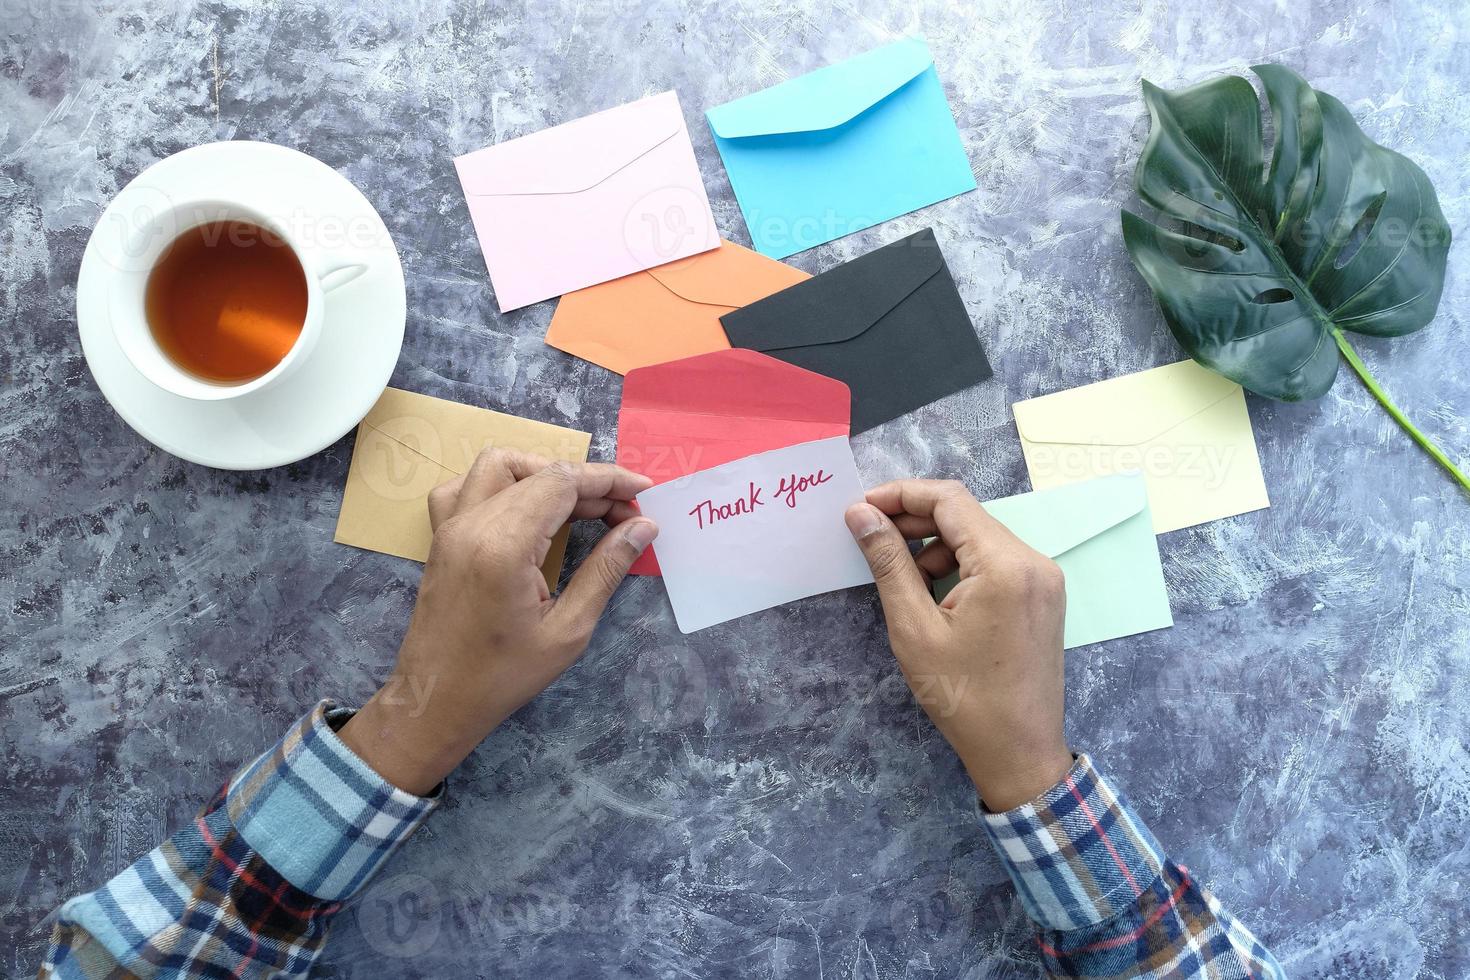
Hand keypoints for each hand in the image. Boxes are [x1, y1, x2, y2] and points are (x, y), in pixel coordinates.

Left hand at [339, 450, 656, 794]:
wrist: (436, 701)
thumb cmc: (503, 676)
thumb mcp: (568, 629)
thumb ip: (606, 569)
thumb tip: (643, 526)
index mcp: (504, 544)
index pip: (563, 482)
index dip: (609, 480)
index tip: (644, 494)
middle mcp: (472, 522)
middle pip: (539, 472)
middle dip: (588, 484)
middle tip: (623, 514)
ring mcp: (450, 525)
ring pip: (499, 465)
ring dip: (544, 473)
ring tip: (579, 505)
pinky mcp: (440, 535)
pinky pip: (466, 486)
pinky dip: (501, 483)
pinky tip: (525, 508)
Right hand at [844, 480, 1071, 811]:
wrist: (1019, 751)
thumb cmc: (963, 696)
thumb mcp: (914, 627)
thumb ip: (888, 562)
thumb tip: (860, 514)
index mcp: (1005, 565)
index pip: (950, 500)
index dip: (901, 494)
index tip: (861, 508)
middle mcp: (1034, 561)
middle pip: (967, 515)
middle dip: (915, 519)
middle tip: (869, 535)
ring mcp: (1043, 579)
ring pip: (980, 537)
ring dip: (936, 545)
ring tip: (900, 576)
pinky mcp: (1042, 596)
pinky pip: (996, 561)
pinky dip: (960, 565)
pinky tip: (932, 592)